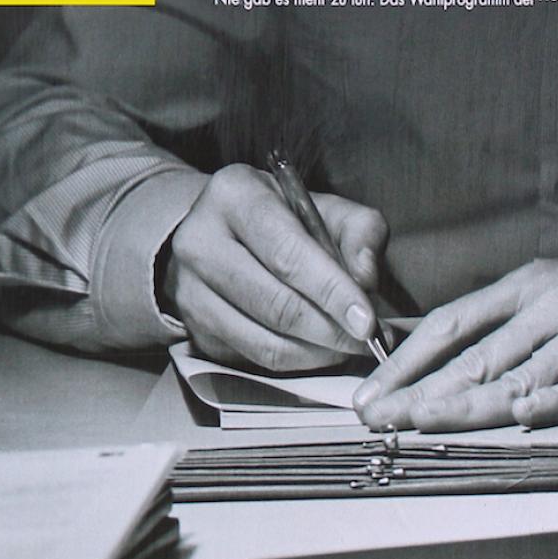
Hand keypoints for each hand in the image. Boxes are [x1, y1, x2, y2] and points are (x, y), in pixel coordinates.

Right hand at [163, 164, 388, 372]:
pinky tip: (320, 350)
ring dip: (316, 353)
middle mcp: (200, 242)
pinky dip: (296, 362)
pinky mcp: (194, 329)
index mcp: (233, 197)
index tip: (367, 321)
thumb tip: (365, 277)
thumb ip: (358, 230)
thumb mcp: (324, 205)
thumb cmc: (281, 218)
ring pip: (263, 341)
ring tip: (348, 347)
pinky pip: (253, 358)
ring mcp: (190, 291)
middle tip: (367, 341)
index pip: (286, 253)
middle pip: (274, 303)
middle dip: (330, 330)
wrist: (221, 232)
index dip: (331, 291)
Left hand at [352, 209, 557, 431]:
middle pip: (476, 356)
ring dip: (466, 404)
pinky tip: (524, 415)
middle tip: (377, 415)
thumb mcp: (554, 284)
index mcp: (530, 286)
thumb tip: (436, 348)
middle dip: (419, 390)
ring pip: (521, 376)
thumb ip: (501, 318)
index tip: (373, 388)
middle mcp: (555, 307)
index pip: (451, 326)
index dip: (406, 360)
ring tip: (421, 423)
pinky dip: (555, 402)